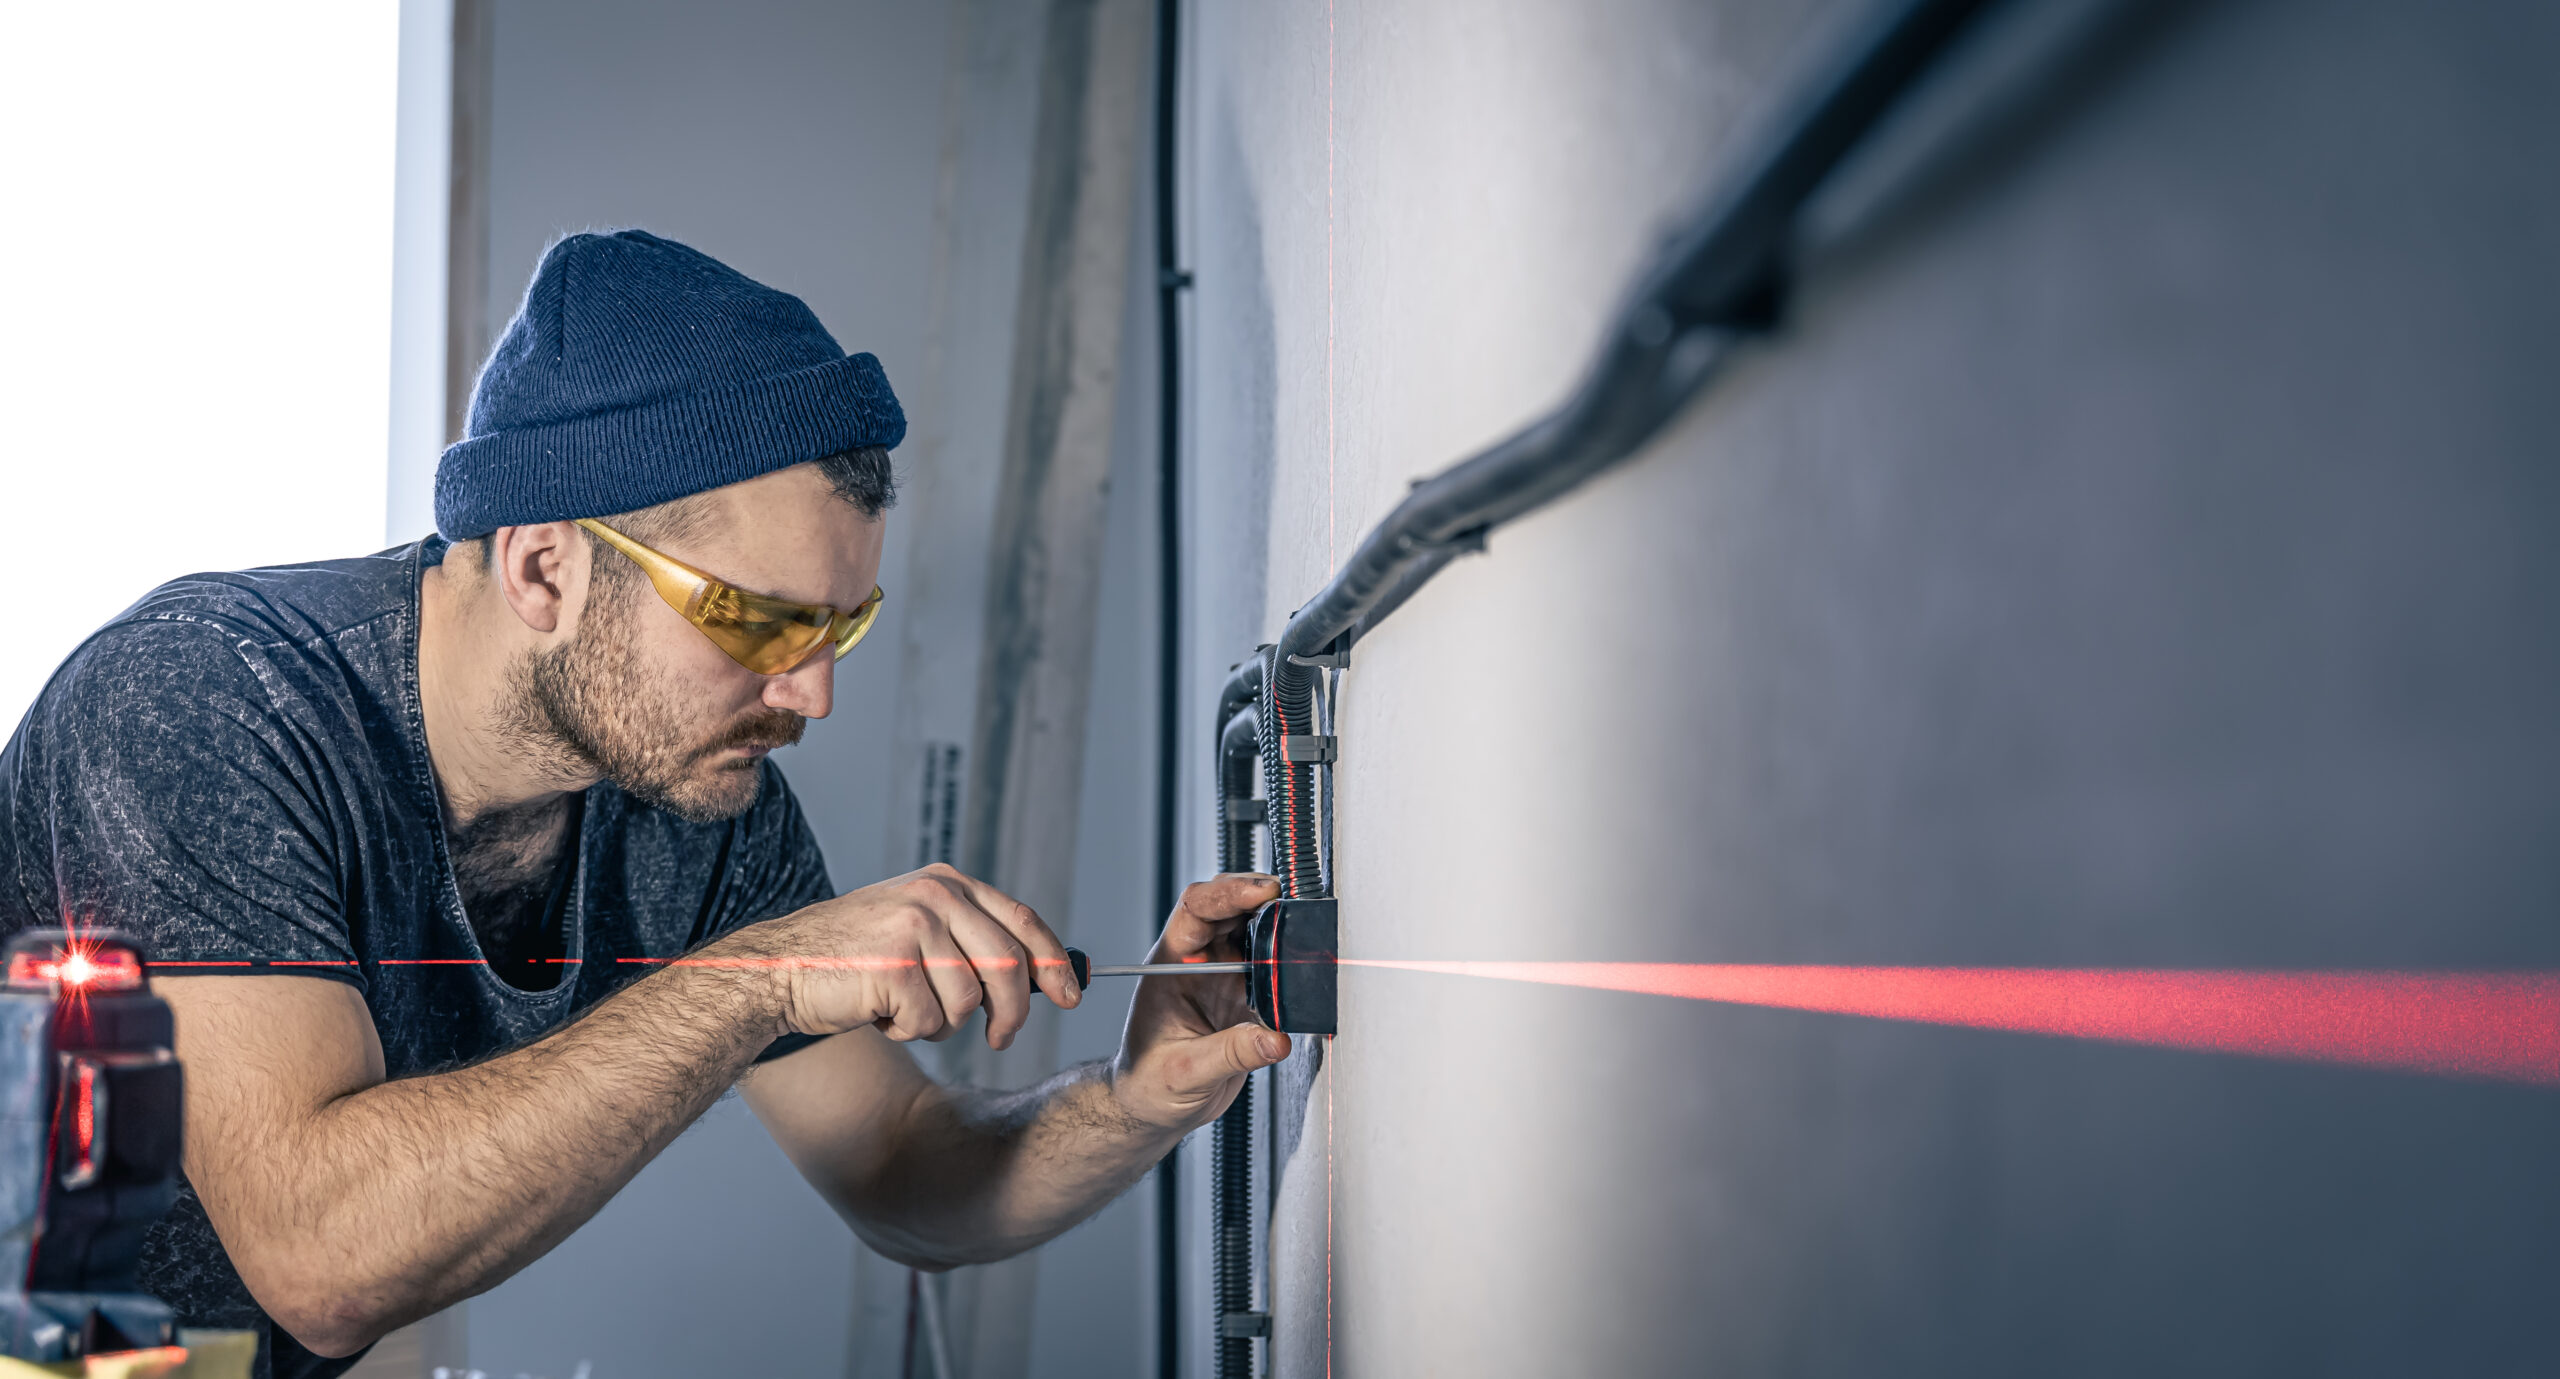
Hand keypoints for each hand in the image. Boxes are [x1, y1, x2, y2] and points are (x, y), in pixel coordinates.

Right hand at [717, 862, 1080, 1047]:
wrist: (779, 970)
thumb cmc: (853, 960)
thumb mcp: (920, 932)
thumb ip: (974, 943)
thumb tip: (1047, 979)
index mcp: (947, 883)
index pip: (1023, 921)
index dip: (1055, 963)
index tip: (1072, 995)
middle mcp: (935, 896)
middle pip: (1008, 966)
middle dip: (1012, 1013)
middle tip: (1000, 1038)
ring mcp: (913, 927)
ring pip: (969, 1002)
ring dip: (942, 1024)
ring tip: (905, 1010)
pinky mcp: (893, 964)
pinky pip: (931, 1020)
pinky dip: (910, 1031)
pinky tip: (880, 1013)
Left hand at [1110, 873, 1293, 1130]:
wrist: (1153, 1107)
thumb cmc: (1148, 1084)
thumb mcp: (1184, 1072)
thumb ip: (1230, 1054)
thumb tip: (1275, 1039)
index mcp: (1170, 963)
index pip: (1197, 908)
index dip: (1230, 892)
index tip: (1263, 892)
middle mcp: (1197, 962)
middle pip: (1232, 909)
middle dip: (1264, 898)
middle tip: (1294, 903)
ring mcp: (1223, 977)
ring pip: (1256, 933)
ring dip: (1280, 930)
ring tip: (1305, 934)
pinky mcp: (1246, 997)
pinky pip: (1273, 971)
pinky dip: (1291, 969)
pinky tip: (1304, 977)